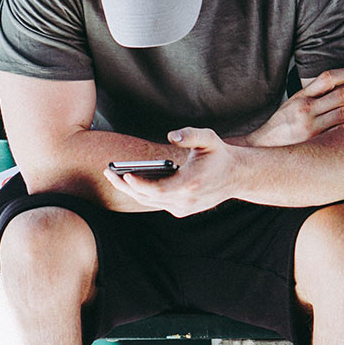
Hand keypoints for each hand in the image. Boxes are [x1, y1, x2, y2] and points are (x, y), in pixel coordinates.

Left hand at [102, 127, 239, 217]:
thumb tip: (172, 135)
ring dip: (130, 190)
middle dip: (125, 185)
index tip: (123, 174)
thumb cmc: (219, 155)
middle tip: (107, 172)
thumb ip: (191, 134)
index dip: (139, 184)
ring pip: (150, 202)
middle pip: (147, 197)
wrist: (236, 177)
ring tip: (113, 176)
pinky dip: (142, 193)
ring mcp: (183, 207)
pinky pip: (156, 203)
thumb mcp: (209, 138)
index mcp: (190, 184)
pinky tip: (129, 181)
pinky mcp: (182, 210)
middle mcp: (185, 200)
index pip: (158, 189)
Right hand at [245, 67, 343, 147]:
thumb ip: (310, 97)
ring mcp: (310, 127)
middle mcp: (305, 109)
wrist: (262, 148)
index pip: (327, 78)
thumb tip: (336, 88)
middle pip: (341, 96)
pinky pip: (341, 133)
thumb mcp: (290, 106)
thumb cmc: (280, 127)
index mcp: (300, 97)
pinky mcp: (314, 143)